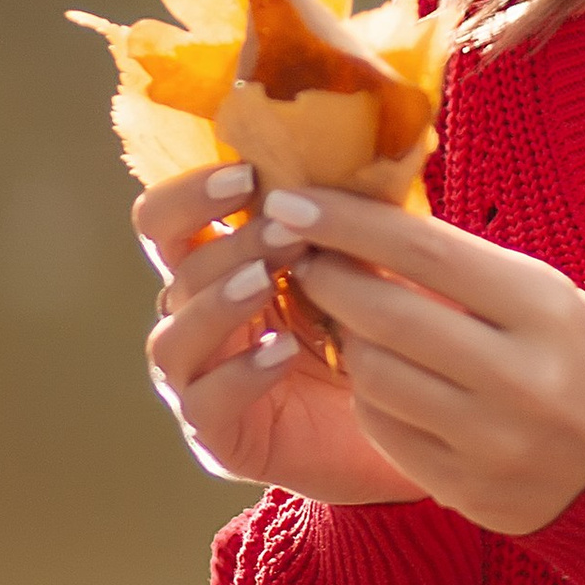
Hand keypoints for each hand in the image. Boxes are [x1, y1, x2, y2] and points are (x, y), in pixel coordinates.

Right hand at [134, 160, 435, 509]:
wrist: (416, 428)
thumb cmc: (385, 333)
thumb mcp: (369, 264)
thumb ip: (348, 218)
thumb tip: (354, 147)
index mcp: (220, 268)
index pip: (168, 221)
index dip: (191, 194)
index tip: (247, 175)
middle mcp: (197, 320)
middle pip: (173, 270)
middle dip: (227, 244)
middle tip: (283, 229)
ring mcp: (199, 380)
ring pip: (173, 336)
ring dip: (218, 301)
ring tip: (265, 282)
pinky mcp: (218, 436)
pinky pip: (204, 401)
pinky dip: (239, 372)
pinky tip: (282, 351)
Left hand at [253, 182, 584, 538]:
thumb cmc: (580, 361)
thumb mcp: (545, 299)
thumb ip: (465, 268)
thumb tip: (361, 222)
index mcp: (544, 310)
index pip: (427, 252)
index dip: (348, 223)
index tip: (293, 201)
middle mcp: (521, 375)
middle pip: (388, 316)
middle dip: (326, 278)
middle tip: (298, 257)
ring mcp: (492, 438)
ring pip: (374, 376)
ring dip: (344, 340)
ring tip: (346, 322)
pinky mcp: (466, 487)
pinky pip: (383, 430)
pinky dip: (367, 396)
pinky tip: (376, 378)